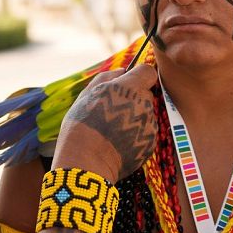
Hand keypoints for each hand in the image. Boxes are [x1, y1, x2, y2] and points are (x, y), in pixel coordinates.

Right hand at [52, 64, 157, 182]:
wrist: (87, 161)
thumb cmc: (82, 124)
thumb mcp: (87, 94)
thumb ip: (106, 78)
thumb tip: (121, 71)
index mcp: (129, 87)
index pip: (148, 72)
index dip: (139, 76)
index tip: (129, 83)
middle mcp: (144, 104)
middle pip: (147, 94)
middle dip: (134, 99)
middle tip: (113, 112)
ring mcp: (149, 125)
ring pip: (146, 114)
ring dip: (134, 118)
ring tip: (113, 130)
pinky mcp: (150, 143)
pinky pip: (146, 133)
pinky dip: (135, 136)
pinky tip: (118, 142)